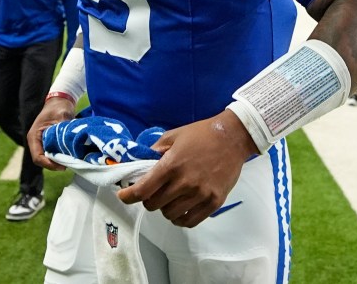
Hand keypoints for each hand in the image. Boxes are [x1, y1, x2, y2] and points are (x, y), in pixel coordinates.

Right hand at [27, 97, 76, 170]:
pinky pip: (50, 153)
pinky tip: (67, 157)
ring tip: (68, 162)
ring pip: (45, 158)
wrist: (60, 101)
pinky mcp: (46, 142)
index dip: (48, 164)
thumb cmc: (59, 107)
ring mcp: (40, 142)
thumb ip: (63, 129)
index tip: (61, 166)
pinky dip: (58, 157)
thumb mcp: (62, 116)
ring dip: (55, 162)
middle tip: (67, 166)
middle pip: (41, 160)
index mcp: (34, 135)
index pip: (37, 156)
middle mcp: (35, 141)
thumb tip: (70, 142)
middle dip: (53, 165)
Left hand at [116, 109, 256, 228]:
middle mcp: (184, 183)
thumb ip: (154, 151)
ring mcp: (200, 195)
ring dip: (165, 208)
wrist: (232, 137)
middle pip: (154, 205)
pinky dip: (180, 218)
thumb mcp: (173, 136)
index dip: (128, 196)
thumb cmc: (201, 134)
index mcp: (171, 165)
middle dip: (148, 199)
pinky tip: (181, 208)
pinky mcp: (214, 202)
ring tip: (170, 198)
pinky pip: (189, 222)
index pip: (143, 190)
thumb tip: (139, 164)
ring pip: (170, 215)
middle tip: (153, 191)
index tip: (123, 196)